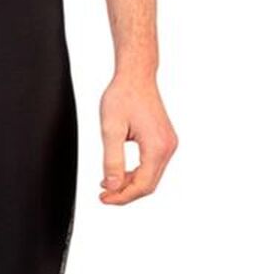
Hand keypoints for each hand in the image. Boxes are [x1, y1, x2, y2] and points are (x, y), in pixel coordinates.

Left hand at [98, 71, 176, 203]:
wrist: (136, 75)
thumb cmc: (123, 95)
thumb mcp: (111, 128)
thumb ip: (112, 160)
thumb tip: (112, 186)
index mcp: (157, 147)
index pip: (142, 185)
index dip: (122, 196)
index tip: (103, 198)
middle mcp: (168, 147)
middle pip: (148, 184)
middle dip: (126, 193)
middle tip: (104, 195)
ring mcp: (168, 144)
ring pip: (151, 176)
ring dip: (131, 183)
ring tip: (109, 184)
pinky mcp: (164, 140)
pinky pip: (152, 164)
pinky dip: (137, 171)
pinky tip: (120, 171)